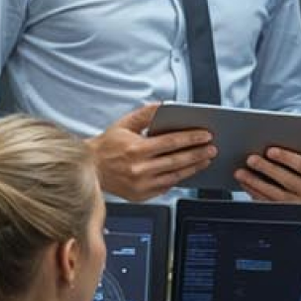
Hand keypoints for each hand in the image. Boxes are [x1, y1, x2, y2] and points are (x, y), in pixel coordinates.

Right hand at [87, 103, 215, 200]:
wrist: (89, 170)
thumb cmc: (107, 146)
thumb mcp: (124, 124)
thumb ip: (146, 114)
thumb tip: (165, 105)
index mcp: (135, 149)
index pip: (170, 142)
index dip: (190, 138)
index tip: (205, 135)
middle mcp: (139, 168)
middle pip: (177, 160)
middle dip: (198, 153)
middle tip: (212, 148)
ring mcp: (141, 184)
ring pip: (175, 176)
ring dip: (193, 167)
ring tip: (205, 159)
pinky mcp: (141, 195)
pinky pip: (166, 187)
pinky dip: (179, 179)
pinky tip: (188, 171)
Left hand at [235, 133, 300, 202]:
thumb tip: (287, 130)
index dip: (288, 158)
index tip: (270, 150)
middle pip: (290, 180)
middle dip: (268, 169)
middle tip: (251, 159)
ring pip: (278, 195)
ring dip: (257, 182)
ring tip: (241, 172)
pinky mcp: (288, 211)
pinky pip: (270, 204)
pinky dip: (255, 192)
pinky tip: (245, 182)